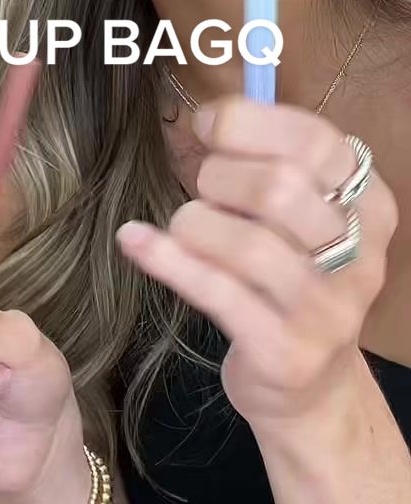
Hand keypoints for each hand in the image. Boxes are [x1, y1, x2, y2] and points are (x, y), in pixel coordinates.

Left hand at [117, 96, 397, 433]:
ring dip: (195, 223)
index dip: (250, 123)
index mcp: (370, 204)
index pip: (317, 142)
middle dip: (220, 176)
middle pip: (281, 188)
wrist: (311, 387)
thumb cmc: (290, 278)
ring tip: (183, 226)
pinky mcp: (286, 353)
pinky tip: (134, 239)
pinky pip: (216, 292)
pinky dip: (165, 259)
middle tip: (202, 190)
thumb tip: (211, 115)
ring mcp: (326, 310)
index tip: (207, 123)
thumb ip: (273, 161)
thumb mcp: (303, 216)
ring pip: (249, 244)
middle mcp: (360, 256)